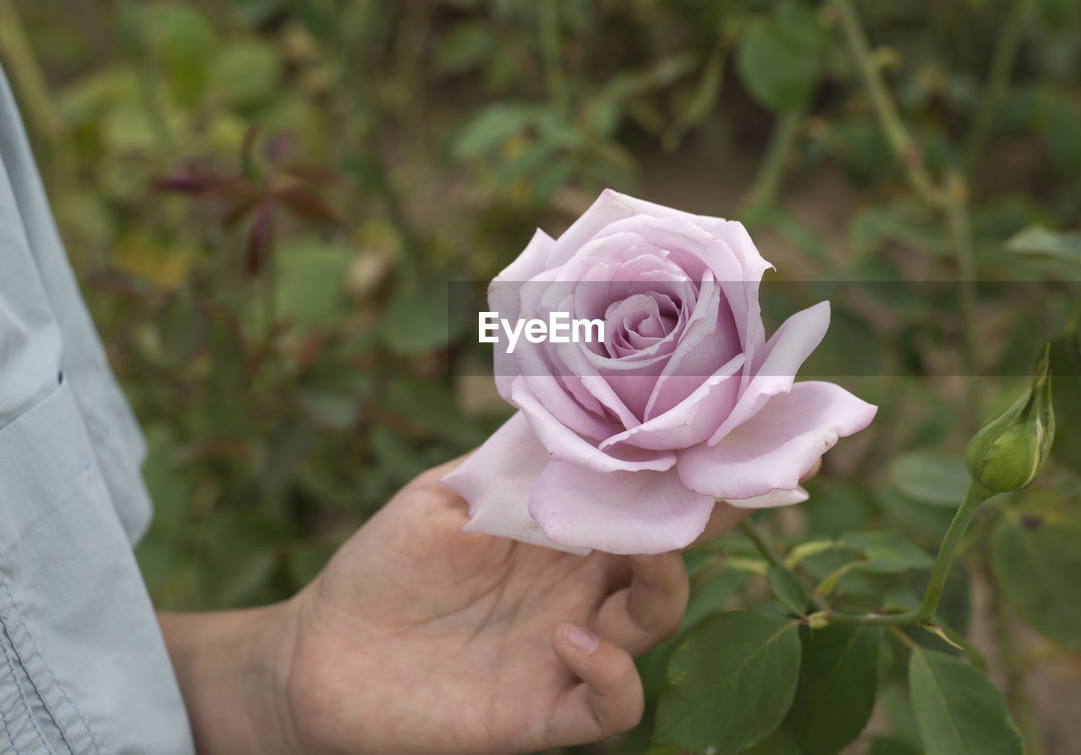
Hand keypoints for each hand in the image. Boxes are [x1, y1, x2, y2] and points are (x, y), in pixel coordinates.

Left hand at [164, 455, 764, 754]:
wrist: (322, 653)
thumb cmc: (385, 563)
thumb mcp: (448, 495)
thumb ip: (514, 463)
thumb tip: (579, 408)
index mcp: (564, 527)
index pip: (640, 494)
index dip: (683, 467)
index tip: (718, 430)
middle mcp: (581, 584)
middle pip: (671, 549)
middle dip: (700, 517)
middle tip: (711, 485)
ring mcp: (569, 648)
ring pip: (656, 618)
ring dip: (665, 585)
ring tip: (643, 555)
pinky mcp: (544, 711)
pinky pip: (613, 705)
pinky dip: (613, 674)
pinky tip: (569, 640)